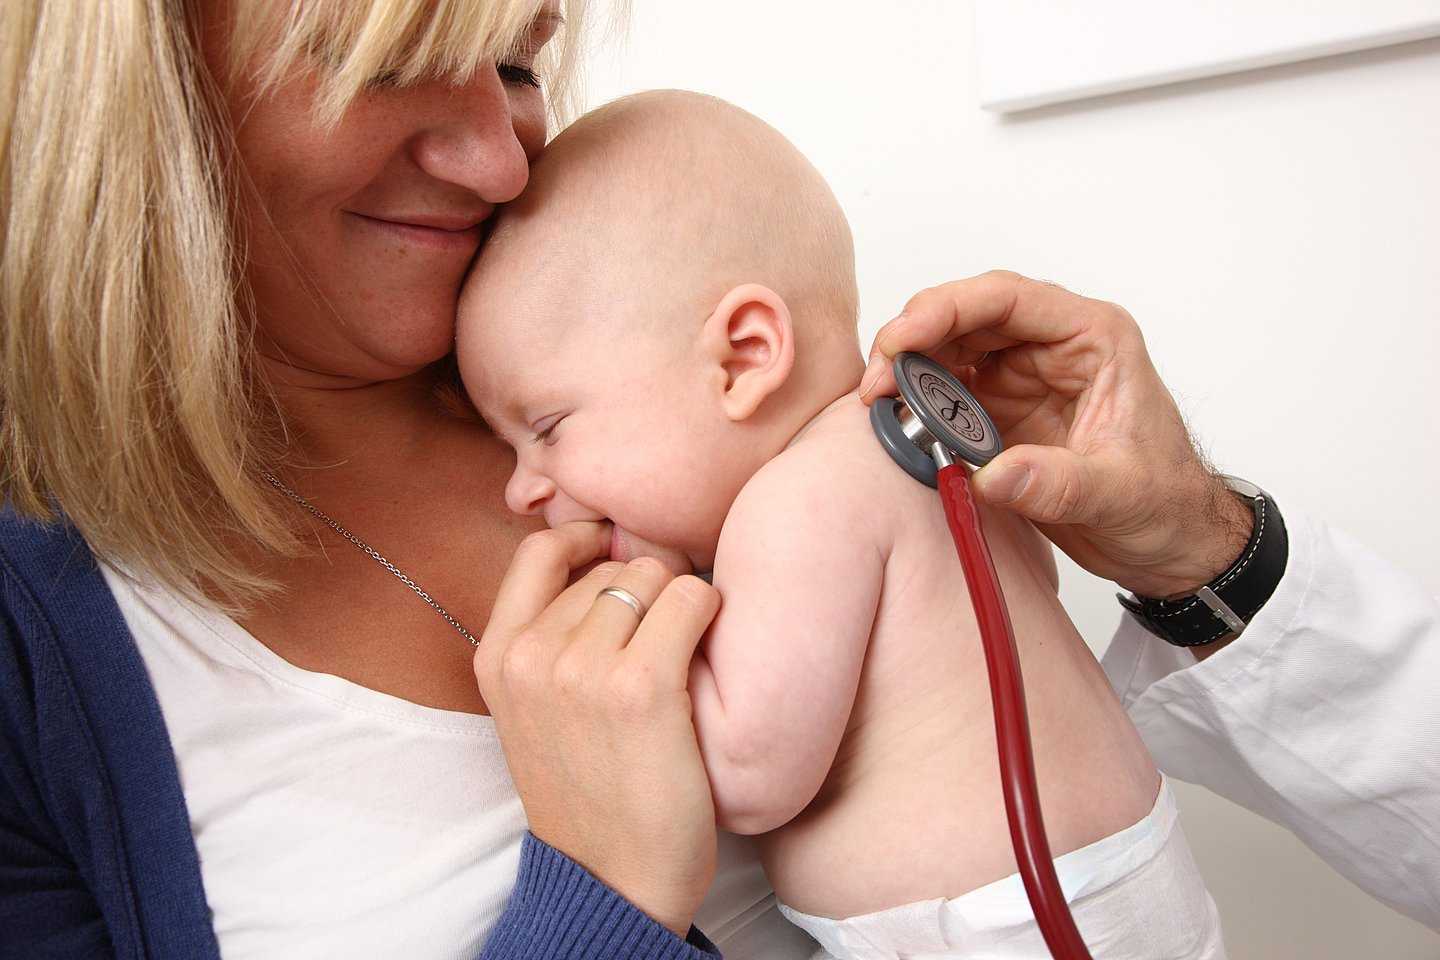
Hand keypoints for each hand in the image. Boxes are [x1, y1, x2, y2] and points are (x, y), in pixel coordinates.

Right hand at [475, 522, 719, 935]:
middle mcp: (530, 657)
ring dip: (679, 606)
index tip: (617, 552)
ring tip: (683, 657)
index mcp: (496, 658)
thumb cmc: (589, 792)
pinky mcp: (641, 686)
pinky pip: (690, 600)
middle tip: (664, 639)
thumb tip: (597, 558)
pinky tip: (709, 654)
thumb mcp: (534, 713)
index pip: (539, 551)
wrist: (615, 880)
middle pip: (610, 566)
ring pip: (652, 577)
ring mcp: (581, 671)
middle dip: (645, 591)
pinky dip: (708, 614)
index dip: (587, 539)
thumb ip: (546, 640)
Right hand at [860, 270, 1251, 597]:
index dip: (949, 308)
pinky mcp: (1000, 412)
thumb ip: (1059, 483)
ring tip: (877, 403)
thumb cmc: (1167, 504)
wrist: (1173, 543)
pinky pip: (946, 394)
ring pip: (949, 350)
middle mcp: (1052, 347)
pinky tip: (896, 422)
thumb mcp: (1121, 494)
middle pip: (967, 316)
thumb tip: (993, 474)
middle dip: (914, 339)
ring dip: (909, 370)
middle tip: (877, 380)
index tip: (904, 337)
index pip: (1010, 299)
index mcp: (1092, 339)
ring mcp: (1023, 378)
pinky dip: (917, 404)